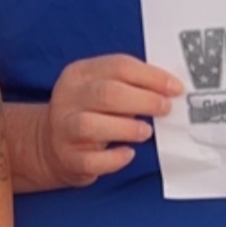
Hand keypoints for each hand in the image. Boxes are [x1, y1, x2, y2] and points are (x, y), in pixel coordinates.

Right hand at [40, 53, 181, 186]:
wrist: (51, 143)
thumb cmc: (89, 112)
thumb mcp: (99, 87)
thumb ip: (129, 84)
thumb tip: (168, 89)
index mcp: (79, 73)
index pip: (119, 66)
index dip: (152, 76)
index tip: (175, 88)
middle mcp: (68, 98)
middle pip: (107, 93)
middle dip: (144, 100)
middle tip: (165, 108)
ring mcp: (64, 128)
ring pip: (93, 125)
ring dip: (127, 128)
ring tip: (146, 131)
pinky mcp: (68, 157)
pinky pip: (92, 160)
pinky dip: (114, 158)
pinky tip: (128, 153)